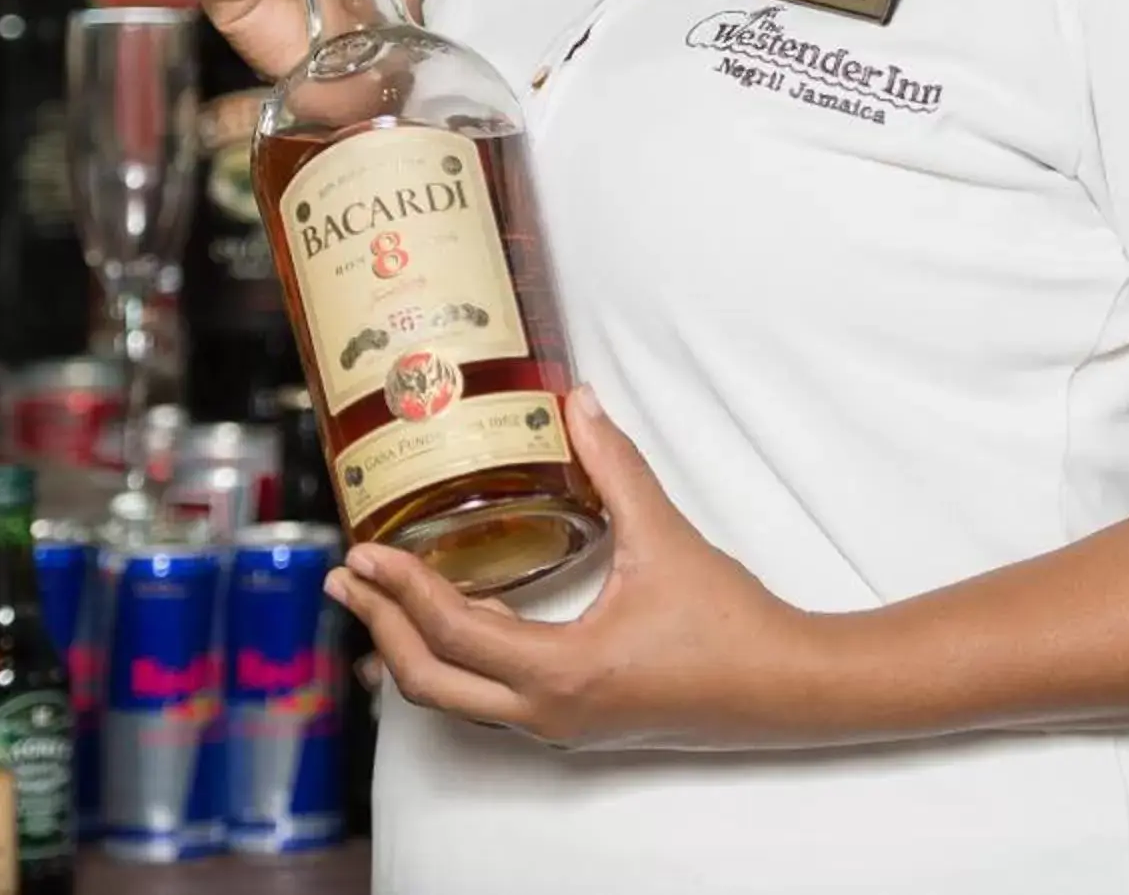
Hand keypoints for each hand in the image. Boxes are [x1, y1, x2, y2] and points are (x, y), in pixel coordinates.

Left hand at [334, 387, 824, 751]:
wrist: (781, 686)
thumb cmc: (728, 624)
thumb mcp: (664, 537)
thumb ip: (615, 468)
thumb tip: (579, 404)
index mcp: (563, 671)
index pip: (455, 630)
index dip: (401, 588)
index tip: (365, 551)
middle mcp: (548, 711)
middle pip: (430, 681)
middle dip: (379, 627)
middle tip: (348, 576)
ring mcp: (557, 724)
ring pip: (454, 699)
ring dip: (408, 647)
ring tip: (378, 598)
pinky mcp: (571, 721)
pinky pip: (487, 699)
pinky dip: (450, 661)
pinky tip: (448, 619)